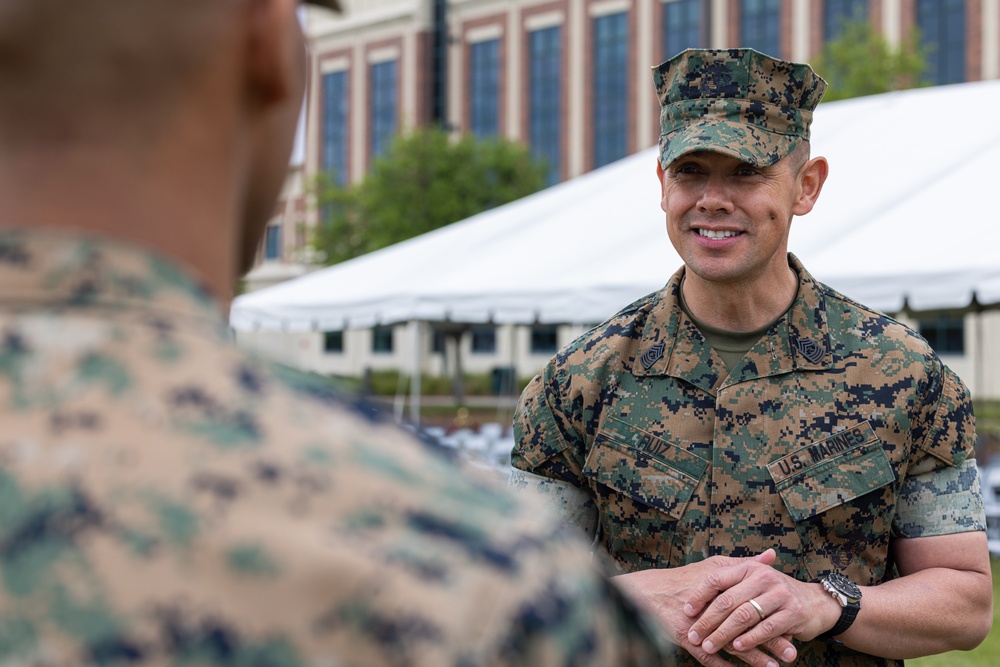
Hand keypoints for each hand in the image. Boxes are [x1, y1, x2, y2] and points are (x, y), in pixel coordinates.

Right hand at [614, 551, 797, 666]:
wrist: (649, 594)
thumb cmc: (684, 580)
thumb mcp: (715, 568)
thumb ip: (744, 564)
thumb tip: (771, 556)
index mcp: (721, 585)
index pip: (752, 602)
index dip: (774, 615)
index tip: (794, 624)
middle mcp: (710, 604)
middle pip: (746, 624)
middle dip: (770, 640)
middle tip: (791, 652)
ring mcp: (698, 623)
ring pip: (731, 643)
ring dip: (753, 657)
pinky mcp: (686, 638)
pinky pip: (708, 657)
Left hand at [683, 549, 839, 658]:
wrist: (815, 603)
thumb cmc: (774, 593)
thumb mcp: (753, 581)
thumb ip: (728, 583)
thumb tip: (692, 589)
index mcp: (749, 567)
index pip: (716, 579)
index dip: (699, 595)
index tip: (686, 611)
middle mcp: (763, 577)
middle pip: (728, 600)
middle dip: (708, 621)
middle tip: (693, 635)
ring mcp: (779, 595)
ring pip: (744, 616)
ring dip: (724, 634)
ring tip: (709, 645)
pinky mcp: (792, 614)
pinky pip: (765, 629)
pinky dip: (749, 640)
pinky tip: (736, 648)